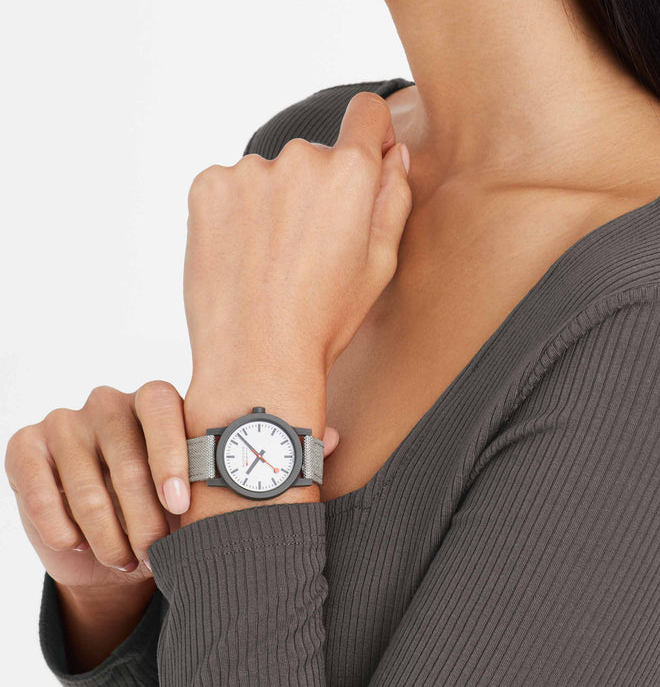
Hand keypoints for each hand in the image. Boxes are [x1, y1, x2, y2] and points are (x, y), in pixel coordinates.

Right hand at [5, 380, 342, 567]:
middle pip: (119, 439)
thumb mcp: (216, 482)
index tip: (183, 504)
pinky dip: (54, 512)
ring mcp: (67, 423)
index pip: (160, 405)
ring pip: (79, 465)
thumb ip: (266, 455)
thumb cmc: (175, 502)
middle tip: (155, 546)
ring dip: (101, 518)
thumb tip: (329, 437)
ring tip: (125, 557)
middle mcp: (108, 403)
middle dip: (137, 500)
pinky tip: (76, 545)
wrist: (116, 536)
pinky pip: (34, 473)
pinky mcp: (28, 448)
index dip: (171, 452)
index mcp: (155, 402)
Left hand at [183, 91, 411, 432]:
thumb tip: (392, 155)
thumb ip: (393, 196)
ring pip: (272, 174)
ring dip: (275, 201)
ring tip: (272, 258)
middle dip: (319, 189)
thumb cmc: (323, 318)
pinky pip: (233, 185)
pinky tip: (244, 253)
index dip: (372, 134)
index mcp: (349, 173)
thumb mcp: (380, 263)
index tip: (366, 158)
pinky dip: (239, 211)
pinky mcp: (207, 187)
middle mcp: (298, 158)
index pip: (366, 113)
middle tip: (309, 247)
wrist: (255, 356)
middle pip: (316, 156)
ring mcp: (247, 171)